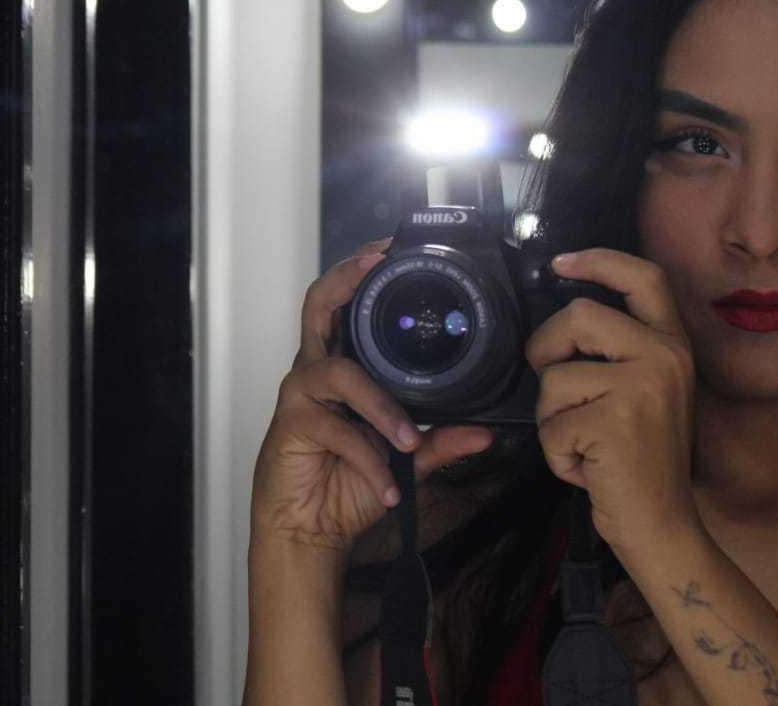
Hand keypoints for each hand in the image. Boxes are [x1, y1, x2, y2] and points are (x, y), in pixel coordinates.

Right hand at [249, 237, 494, 554]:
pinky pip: (339, 432)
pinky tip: (389, 487)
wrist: (307, 529)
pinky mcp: (291, 425)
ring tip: (408, 442)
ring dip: (381, 406)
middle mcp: (317, 370)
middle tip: (375, 265)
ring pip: (341, 373)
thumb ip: (438, 442)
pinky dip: (370, 461)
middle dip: (348, 280)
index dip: (359, 272)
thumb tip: (485, 432)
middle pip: (319, 306)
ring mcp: (300, 394)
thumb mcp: (404, 461)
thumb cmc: (347, 484)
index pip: (345, 305)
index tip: (388, 249)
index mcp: (342, 367)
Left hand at [527, 248, 701, 556]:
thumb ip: (615, 353)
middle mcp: (665, 357)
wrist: (661, 524)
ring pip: (553, 376)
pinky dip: (554, 452)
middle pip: (575, 316)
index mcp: (673, 346)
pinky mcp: (615, 421)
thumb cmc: (638, 460)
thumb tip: (562, 324)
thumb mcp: (643, 393)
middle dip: (546, 349)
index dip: (601, 261)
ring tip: (585, 443)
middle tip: (556, 391)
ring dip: (552, 417)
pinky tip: (586, 468)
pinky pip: (550, 423)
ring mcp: (643, 387)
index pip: (645, 279)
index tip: (561, 262)